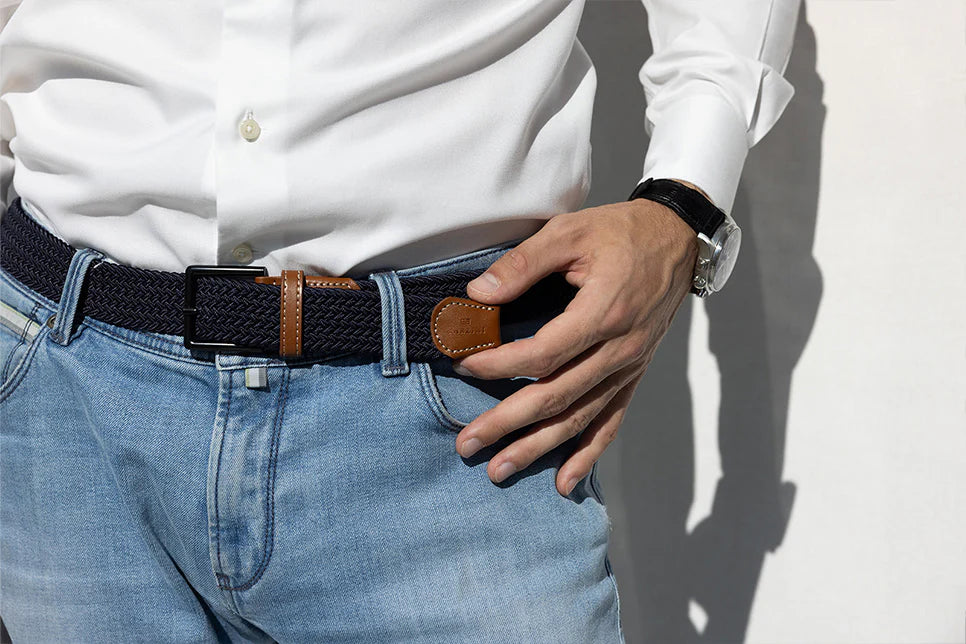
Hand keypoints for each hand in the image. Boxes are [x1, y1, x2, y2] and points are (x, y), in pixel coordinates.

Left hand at [453, 193, 699, 495]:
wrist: (676, 240)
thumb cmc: (620, 232)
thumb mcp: (569, 232)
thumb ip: (522, 264)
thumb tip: (477, 294)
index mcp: (603, 312)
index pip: (543, 354)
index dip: (499, 365)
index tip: (463, 364)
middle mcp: (619, 349)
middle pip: (556, 397)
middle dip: (508, 424)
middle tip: (467, 444)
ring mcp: (629, 367)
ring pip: (580, 418)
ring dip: (538, 448)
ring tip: (499, 469)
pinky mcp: (633, 375)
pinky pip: (610, 422)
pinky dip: (588, 456)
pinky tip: (564, 483)